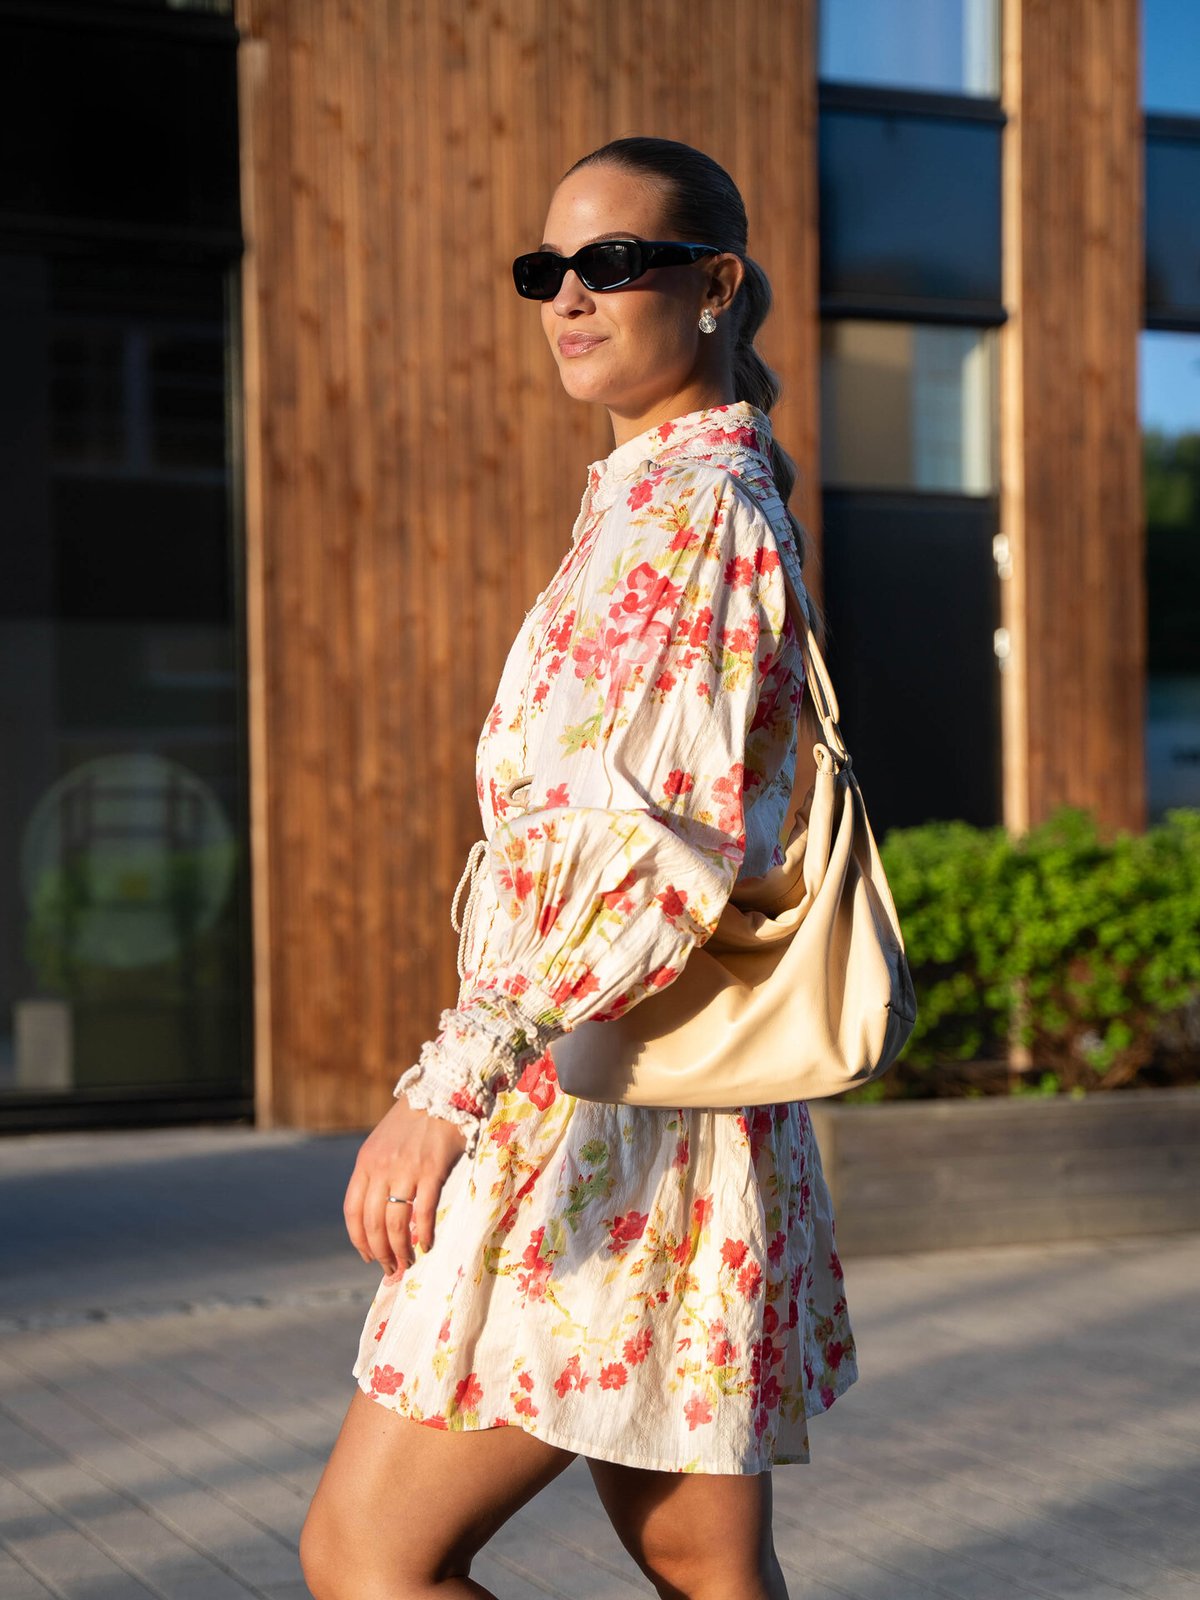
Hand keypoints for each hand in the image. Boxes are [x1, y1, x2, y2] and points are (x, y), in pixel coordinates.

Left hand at [343, 1095, 467, 1282]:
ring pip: (395, 1222)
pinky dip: (423, 1233)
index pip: (353, 1210)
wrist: (442, 1092)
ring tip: (407, 1264)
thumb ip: (378, 1172)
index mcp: (365, 1162)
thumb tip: (380, 1213)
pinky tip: (426, 1245)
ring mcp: (406, 1169)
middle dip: (380, 1252)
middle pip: (373, 1222)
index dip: (358, 1238)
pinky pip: (423, 1211)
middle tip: (391, 1269)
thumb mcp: (384, 1142)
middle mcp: (381, 1167)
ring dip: (400, 1249)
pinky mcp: (431, 1169)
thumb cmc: (414, 1120)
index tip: (368, 1256)